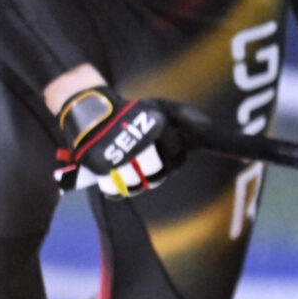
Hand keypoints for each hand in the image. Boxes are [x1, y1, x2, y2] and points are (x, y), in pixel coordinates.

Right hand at [53, 88, 186, 198]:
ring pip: (137, 186)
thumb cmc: (131, 112)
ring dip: (135, 183)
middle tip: (145, 164)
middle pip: (157, 175)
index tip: (164, 154)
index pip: (177, 158)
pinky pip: (114, 191)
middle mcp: (139, 140)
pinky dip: (115, 190)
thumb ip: (186, 114)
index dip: (174, 160)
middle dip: (154, 173)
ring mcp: (117, 154)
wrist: (90, 110)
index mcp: (157, 125)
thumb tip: (207, 126)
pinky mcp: (97, 165)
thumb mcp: (160, 106)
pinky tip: (116, 179)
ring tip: (130, 171)